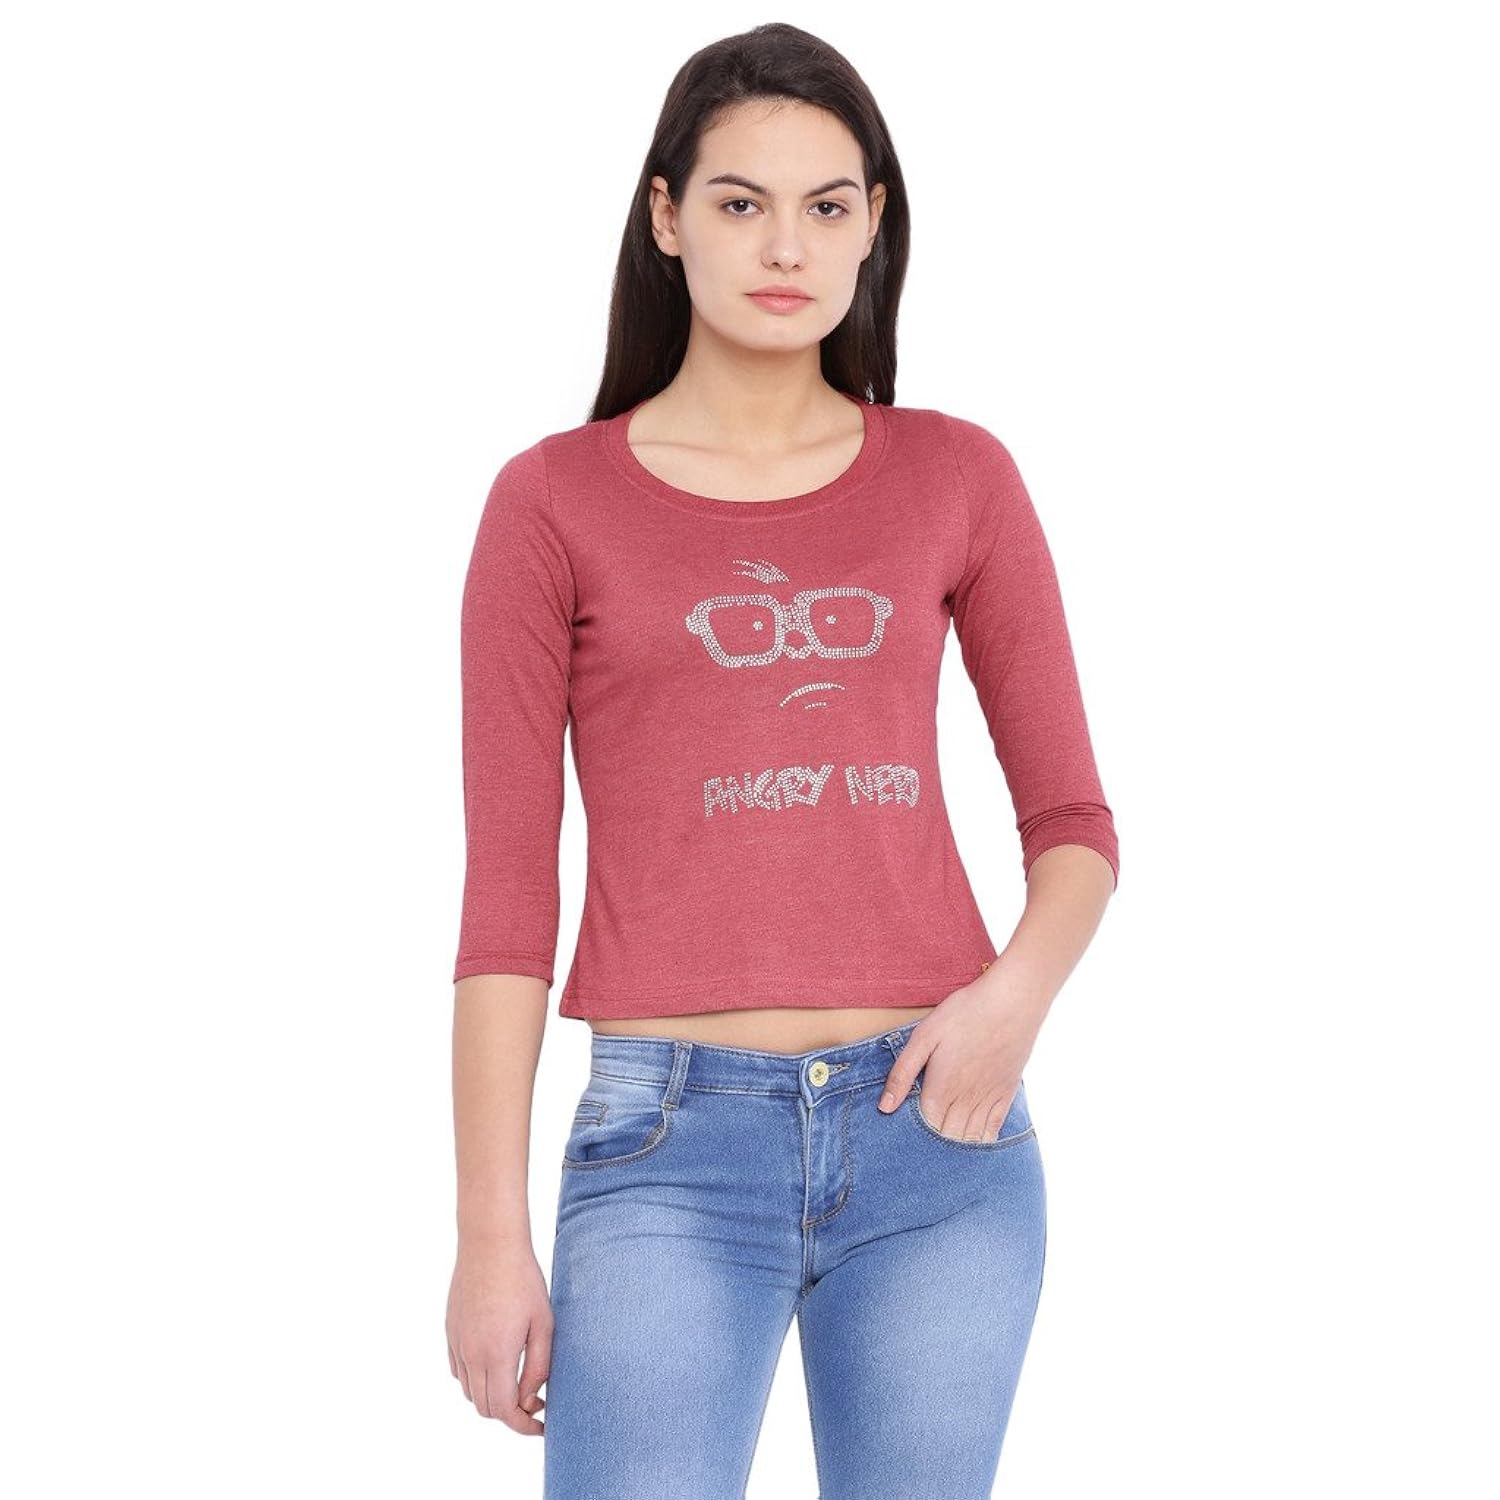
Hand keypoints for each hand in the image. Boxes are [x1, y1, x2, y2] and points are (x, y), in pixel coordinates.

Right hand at [446, 1236, 551, 1432]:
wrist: (490, 1245)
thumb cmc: (523, 1281)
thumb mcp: (543, 1323)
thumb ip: (538, 1366)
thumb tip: (529, 1399)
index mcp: (496, 1355)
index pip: (504, 1411)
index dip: (524, 1425)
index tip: (542, 1424)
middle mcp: (471, 1355)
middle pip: (485, 1407)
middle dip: (511, 1414)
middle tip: (535, 1401)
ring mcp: (457, 1344)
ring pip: (470, 1392)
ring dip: (492, 1398)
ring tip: (517, 1383)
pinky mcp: (450, 1333)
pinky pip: (459, 1372)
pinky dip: (475, 1380)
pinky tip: (495, 1364)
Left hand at [877, 974, 1038, 1141]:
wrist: (1012, 1002)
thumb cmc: (964, 1013)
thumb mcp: (924, 1036)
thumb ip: (903, 1073)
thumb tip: (885, 1107)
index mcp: (940, 1090)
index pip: (923, 1130)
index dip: (912, 1137)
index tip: (902, 1139)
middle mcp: (965, 1102)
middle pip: (946, 1139)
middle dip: (932, 1147)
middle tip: (919, 1149)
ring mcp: (988, 1100)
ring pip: (969, 1139)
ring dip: (956, 1148)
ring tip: (943, 1151)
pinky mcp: (1006, 1094)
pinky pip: (993, 1130)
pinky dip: (981, 1141)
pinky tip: (973, 1143)